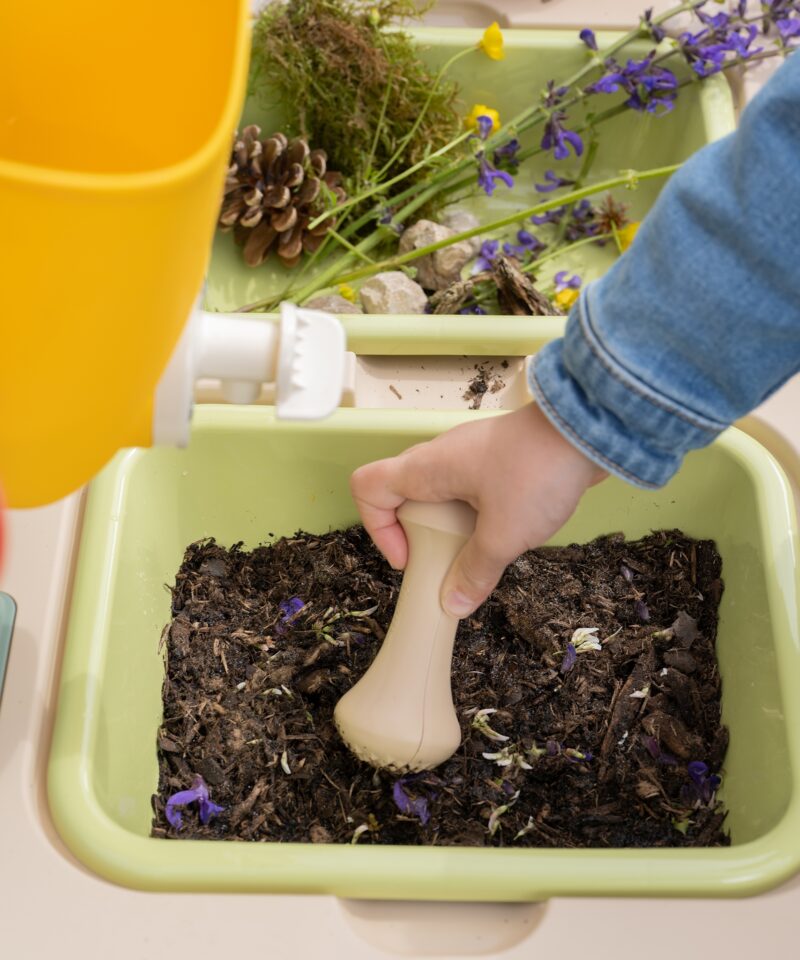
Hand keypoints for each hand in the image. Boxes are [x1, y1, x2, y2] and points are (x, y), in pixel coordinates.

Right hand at [350, 402, 606, 617]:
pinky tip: (506, 529)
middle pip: (402, 494)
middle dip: (417, 534)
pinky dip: (476, 514)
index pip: (368, 487)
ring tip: (481, 549)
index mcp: (426, 468)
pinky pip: (469, 489)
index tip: (410, 558)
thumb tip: (454, 604)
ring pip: (439, 493)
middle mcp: (441, 456)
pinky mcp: (497, 458)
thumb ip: (474, 572)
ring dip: (450, 526)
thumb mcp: (503, 535)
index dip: (377, 528)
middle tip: (445, 560)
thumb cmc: (538, 471)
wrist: (588, 428)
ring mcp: (470, 454)